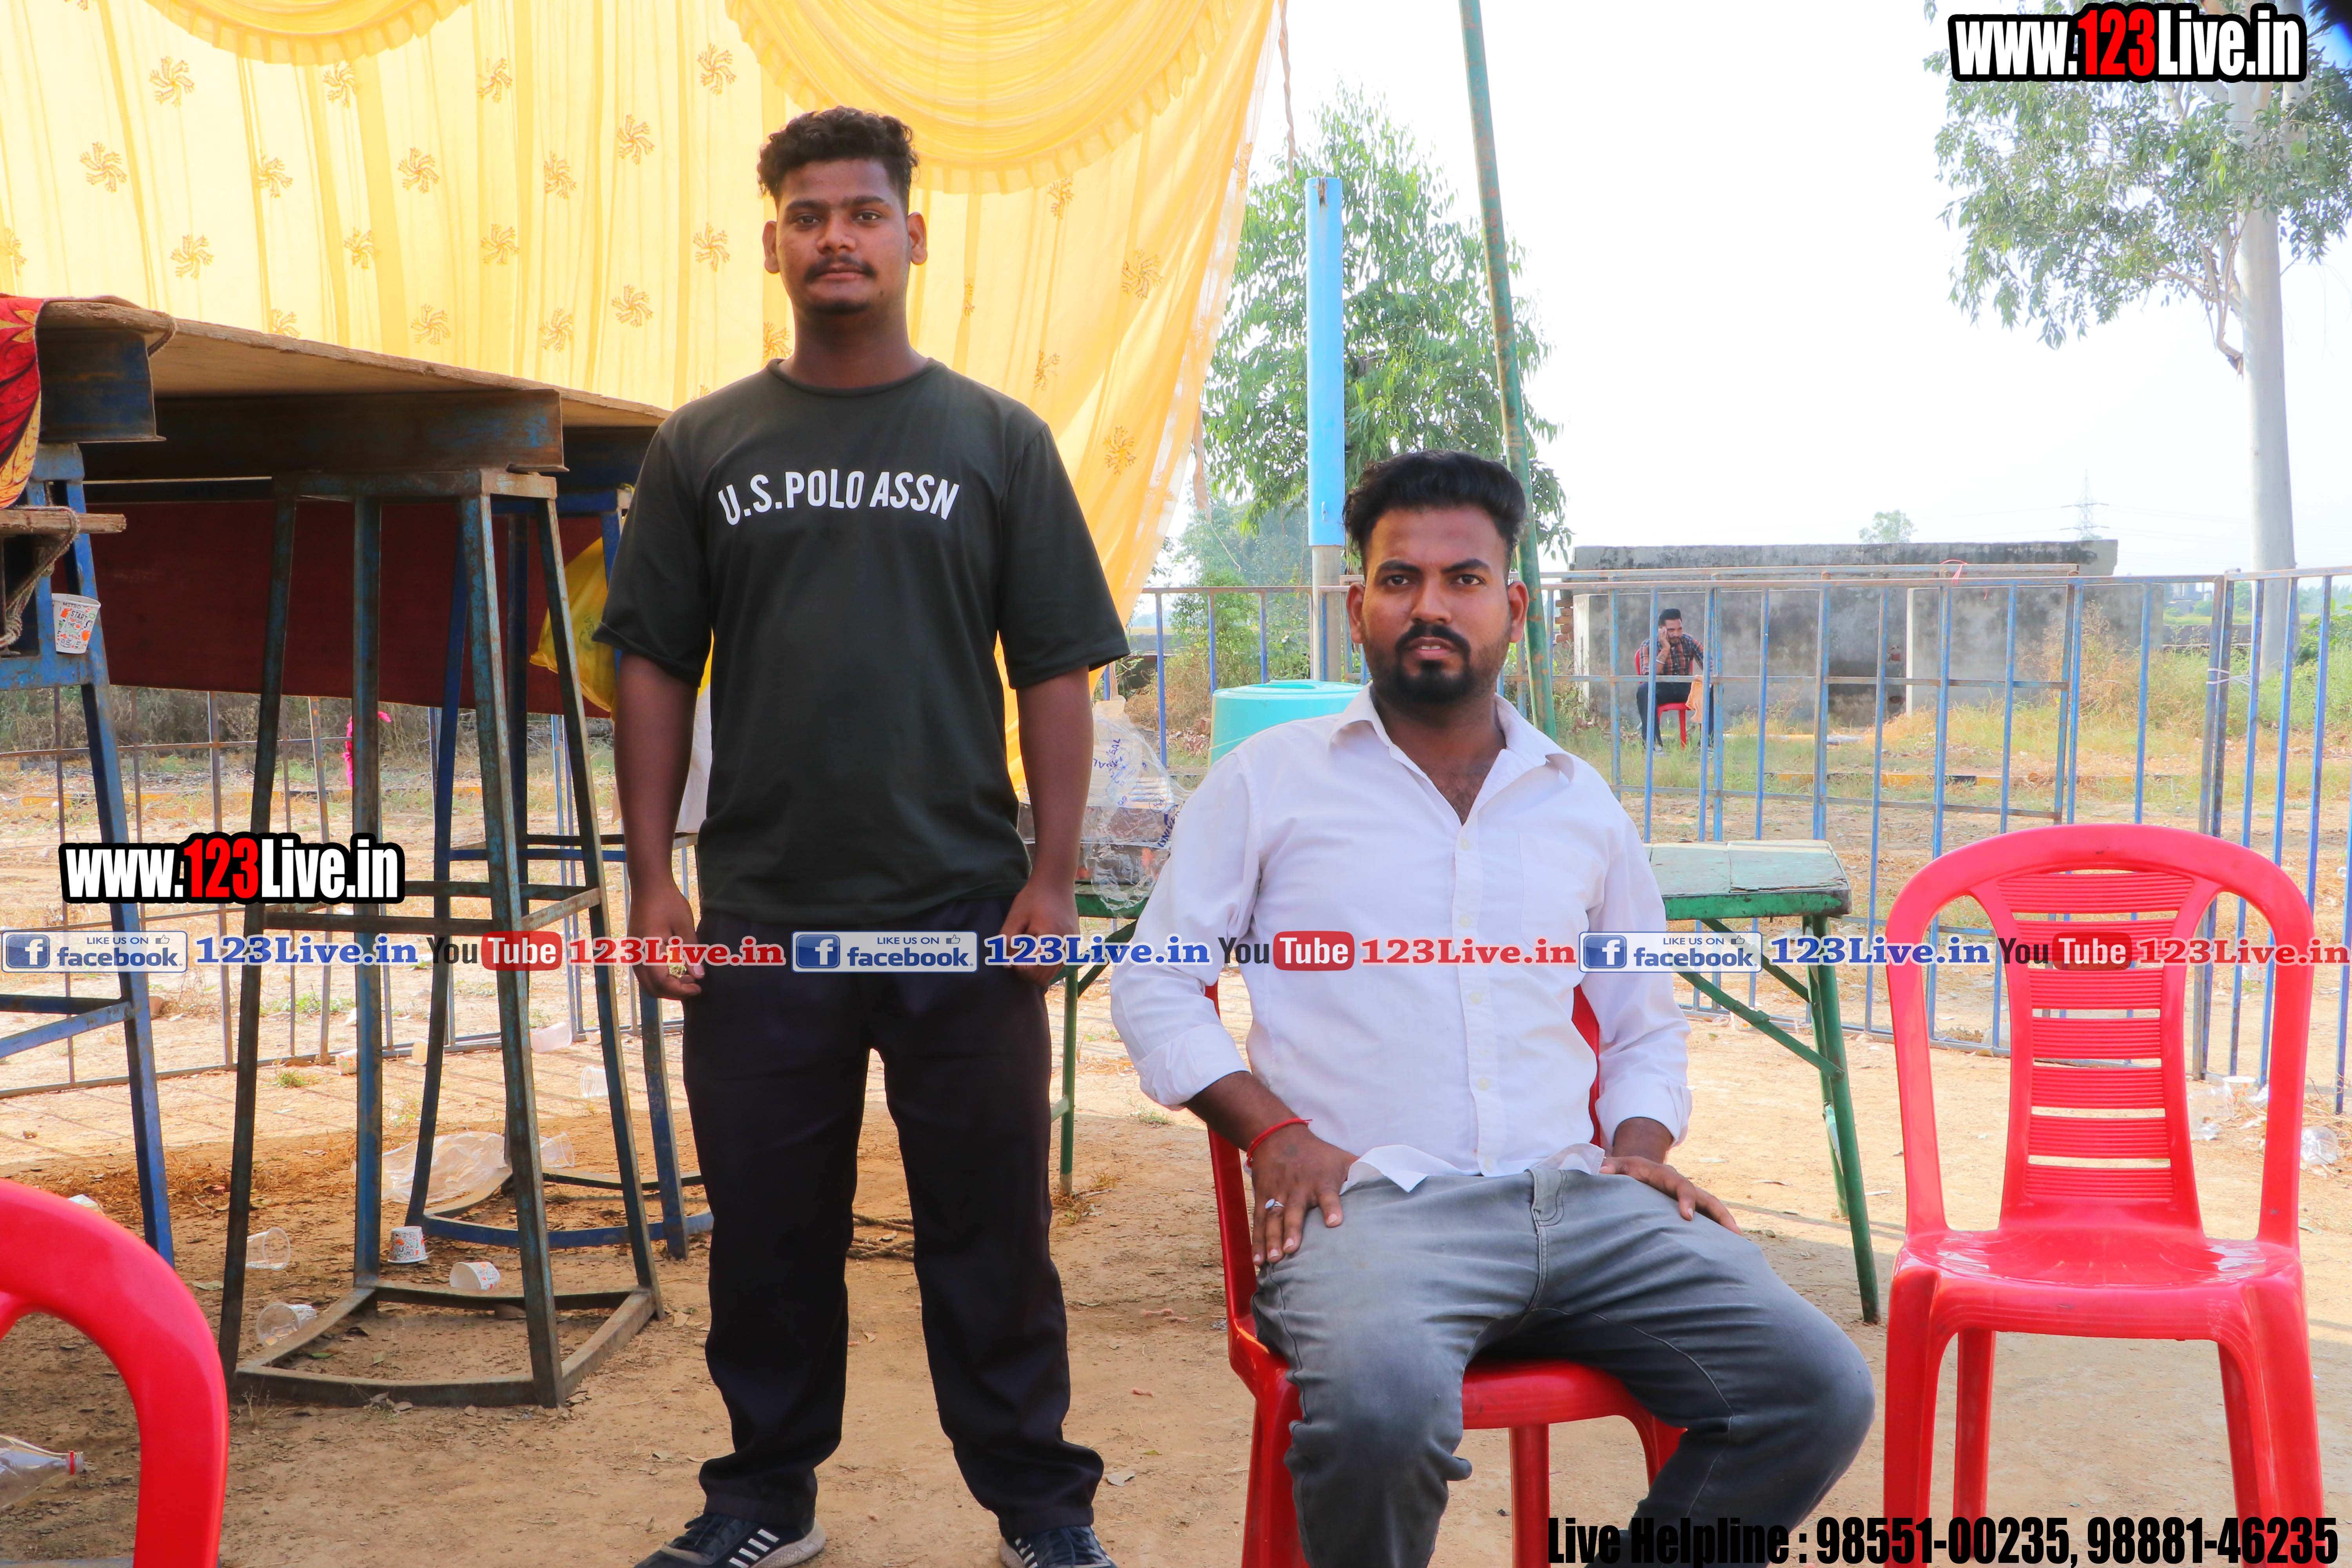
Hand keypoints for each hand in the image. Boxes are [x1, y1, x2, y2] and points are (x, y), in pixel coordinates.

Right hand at [629, 878, 701, 1000]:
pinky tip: (679, 970)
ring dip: (668, 985)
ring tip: (690, 978)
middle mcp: (636, 955)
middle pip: (652, 989)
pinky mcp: (636, 949)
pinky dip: (662, 977)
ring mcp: (634, 953)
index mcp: (648, 950)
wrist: (649, 884)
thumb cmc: (668, 901)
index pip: (662, 983)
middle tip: (695, 986)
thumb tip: (699, 976)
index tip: (699, 987)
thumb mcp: (684, 926)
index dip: (681, 990)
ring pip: (648, 983)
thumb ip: (691, 952)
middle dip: (674, 992)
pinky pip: (646, 973)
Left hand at [1000, 873, 1079, 987]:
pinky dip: (1046, 966)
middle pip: (1044, 975)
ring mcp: (1071, 944)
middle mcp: (1065, 944)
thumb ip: (1007, 941)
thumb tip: (1007, 965)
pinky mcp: (1073, 943)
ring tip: (1024, 956)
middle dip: (1027, 973)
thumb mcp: (1015, 917)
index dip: (1020, 969)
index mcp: (1050, 937)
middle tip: (1016, 959)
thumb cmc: (1033, 898)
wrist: (1056, 882)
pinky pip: (1060, 964)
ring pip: (1053, 973)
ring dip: (1037, 972)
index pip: (1034, 968)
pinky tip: (1036, 953)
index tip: (1011, 961)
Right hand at [1248, 1125, 1357, 1267]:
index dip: (1331, 1207)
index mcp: (1321, 1181)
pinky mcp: (1263, 1198)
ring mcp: (1278, 1194)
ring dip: (1271, 1240)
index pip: (1328, 1194)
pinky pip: (1259, 1221)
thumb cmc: (1317, 1154)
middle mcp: (1298, 1189)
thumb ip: (1362, 1173)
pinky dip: (1257, 1241)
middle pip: (1294, 1211)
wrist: (1278, 1136)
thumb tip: (1391, 1183)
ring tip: (1273, 1259)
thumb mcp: (1341, 1159)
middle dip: (1293, 1230)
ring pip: (1273, 1218)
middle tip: (1292, 1249)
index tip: (1334, 1222)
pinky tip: (1258, 1261)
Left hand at [1600, 1152, 1739, 1230]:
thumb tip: (1600, 1171)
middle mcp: (1684, 1186)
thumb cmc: (1628, 1169)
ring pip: (1714, 1209)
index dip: (1686, 1199)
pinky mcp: (1692, 1207)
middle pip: (1707, 1198)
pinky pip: (1709, 1217)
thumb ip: (1609, 1167)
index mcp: (1667, 1176)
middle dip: (1720, 1214)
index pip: (1681, 1186)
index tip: (1687, 1216)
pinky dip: (1719, 1230)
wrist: (1640, 1166)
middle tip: (1732, 1233)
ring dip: (1727, 1224)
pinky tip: (1729, 1249)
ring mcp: (1691, 1197)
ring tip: (1739, 1244)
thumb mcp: (1618, 1165)